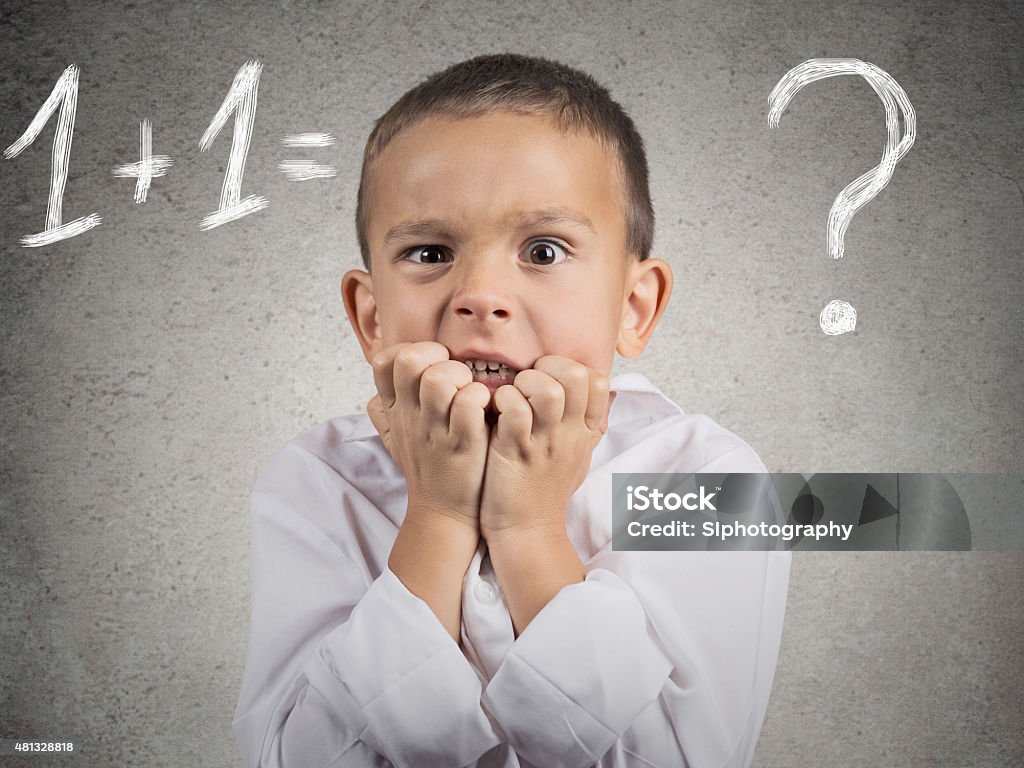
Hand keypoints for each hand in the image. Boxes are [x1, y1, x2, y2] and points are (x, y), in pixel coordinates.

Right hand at [367, 341, 490, 528]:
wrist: (443, 513)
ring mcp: (436, 431)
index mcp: (396, 410)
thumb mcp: (397, 433)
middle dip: (438, 357)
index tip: (431, 366)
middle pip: (410, 360)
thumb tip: (387, 369)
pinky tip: (485, 409)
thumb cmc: (429, 465)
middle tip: (456, 378)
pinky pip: (470, 403)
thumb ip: (389, 402)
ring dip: (462, 376)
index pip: (383, 361)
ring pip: (439, 378)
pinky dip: (481, 398)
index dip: (409, 351)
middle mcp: (411, 417)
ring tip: (471, 393)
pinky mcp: (463, 445)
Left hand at [479, 355, 611, 541]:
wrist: (528, 532)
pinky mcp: (516, 452)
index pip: (598, 380)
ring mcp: (545, 443)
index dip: (570, 367)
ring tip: (511, 397)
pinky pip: (514, 410)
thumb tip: (607, 394)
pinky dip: (501, 401)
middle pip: (577, 375)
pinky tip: (495, 413)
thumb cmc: (547, 489)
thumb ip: (590, 423)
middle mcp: (570, 433)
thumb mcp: (580, 454)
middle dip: (547, 367)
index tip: (548, 379)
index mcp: (585, 431)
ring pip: (548, 390)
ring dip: (524, 383)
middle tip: (526, 383)